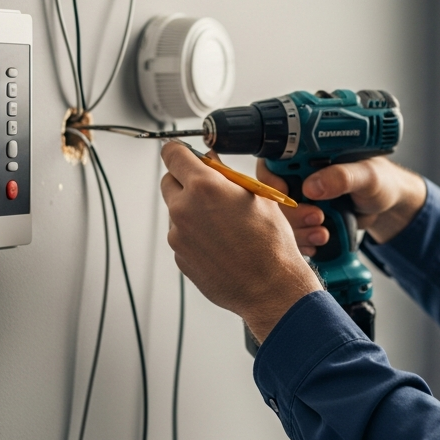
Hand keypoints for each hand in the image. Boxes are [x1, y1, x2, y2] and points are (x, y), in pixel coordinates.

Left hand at [160, 143, 322, 342]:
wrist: (270, 287)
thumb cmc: (270, 243)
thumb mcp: (257, 196)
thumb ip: (227, 176)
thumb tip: (211, 163)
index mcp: (204, 186)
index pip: (173, 154)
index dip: (180, 152)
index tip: (185, 155)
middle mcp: (184, 208)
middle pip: (168, 181)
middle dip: (185, 180)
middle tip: (210, 189)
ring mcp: (178, 235)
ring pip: (176, 210)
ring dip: (191, 209)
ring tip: (223, 225)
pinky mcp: (179, 256)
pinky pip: (181, 235)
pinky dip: (195, 234)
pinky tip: (220, 244)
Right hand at [256, 156, 426, 256]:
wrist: (388, 205)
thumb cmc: (381, 180)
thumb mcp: (367, 175)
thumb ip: (342, 177)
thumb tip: (311, 186)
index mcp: (309, 154)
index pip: (273, 164)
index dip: (272, 181)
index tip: (286, 194)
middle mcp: (299, 176)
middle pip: (274, 197)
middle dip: (291, 213)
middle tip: (317, 217)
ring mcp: (302, 200)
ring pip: (283, 219)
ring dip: (299, 230)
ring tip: (322, 233)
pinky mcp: (307, 220)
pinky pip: (294, 234)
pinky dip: (303, 242)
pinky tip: (318, 243)